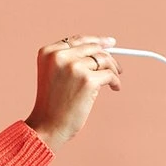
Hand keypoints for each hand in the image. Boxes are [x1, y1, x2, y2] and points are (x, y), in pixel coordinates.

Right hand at [25, 35, 121, 151]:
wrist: (47, 126)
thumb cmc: (53, 105)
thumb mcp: (54, 75)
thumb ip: (70, 60)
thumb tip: (102, 50)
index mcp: (48, 52)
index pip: (78, 40)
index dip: (96, 41)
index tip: (110, 43)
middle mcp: (60, 56)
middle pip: (93, 47)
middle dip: (108, 56)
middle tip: (117, 67)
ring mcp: (74, 67)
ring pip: (103, 59)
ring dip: (113, 69)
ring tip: (115, 80)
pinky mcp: (88, 80)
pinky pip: (109, 74)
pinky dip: (115, 81)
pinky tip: (115, 88)